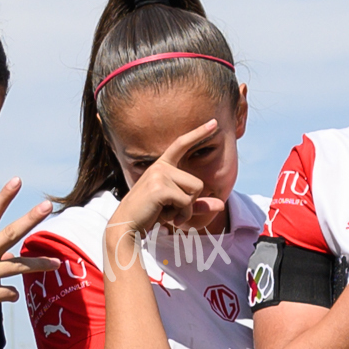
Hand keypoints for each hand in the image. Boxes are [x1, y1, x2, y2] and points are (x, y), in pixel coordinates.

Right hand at [0, 179, 56, 329]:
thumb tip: (11, 256)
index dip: (4, 197)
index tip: (17, 180)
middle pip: (9, 234)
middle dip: (29, 219)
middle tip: (46, 205)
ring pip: (17, 266)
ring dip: (39, 265)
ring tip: (56, 264)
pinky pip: (8, 293)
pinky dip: (12, 294)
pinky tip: (9, 295)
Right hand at [110, 120, 225, 242]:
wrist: (127, 225)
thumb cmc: (149, 214)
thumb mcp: (176, 207)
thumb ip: (197, 205)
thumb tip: (222, 205)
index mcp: (162, 166)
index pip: (181, 144)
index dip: (198, 133)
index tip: (214, 122)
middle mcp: (160, 166)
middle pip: (198, 183)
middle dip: (189, 202)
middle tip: (169, 209)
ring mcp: (159, 175)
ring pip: (194, 192)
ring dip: (185, 209)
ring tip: (166, 212)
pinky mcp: (160, 188)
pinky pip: (186, 202)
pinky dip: (181, 215)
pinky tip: (165, 217)